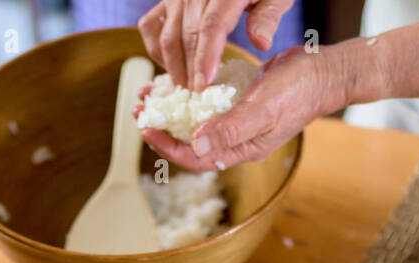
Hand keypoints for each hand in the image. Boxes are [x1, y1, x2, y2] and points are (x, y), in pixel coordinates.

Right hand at [139, 0, 294, 90]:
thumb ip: (268, 16)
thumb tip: (261, 43)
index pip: (211, 25)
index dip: (205, 57)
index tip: (204, 85)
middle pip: (187, 35)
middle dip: (190, 70)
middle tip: (196, 97)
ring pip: (167, 36)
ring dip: (174, 66)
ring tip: (186, 88)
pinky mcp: (165, 0)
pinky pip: (150, 26)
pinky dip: (157, 50)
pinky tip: (172, 66)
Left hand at [142, 46, 346, 170]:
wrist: (323, 73)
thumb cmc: (298, 94)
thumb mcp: (262, 112)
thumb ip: (230, 130)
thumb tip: (196, 144)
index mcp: (239, 149)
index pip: (195, 158)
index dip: (167, 146)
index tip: (145, 128)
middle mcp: (234, 138)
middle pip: (189, 140)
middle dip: (162, 126)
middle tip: (139, 108)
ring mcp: (236, 120)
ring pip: (195, 119)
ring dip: (171, 107)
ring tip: (150, 92)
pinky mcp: (238, 101)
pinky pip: (207, 102)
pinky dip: (188, 92)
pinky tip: (174, 79)